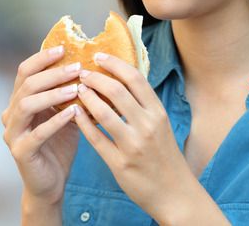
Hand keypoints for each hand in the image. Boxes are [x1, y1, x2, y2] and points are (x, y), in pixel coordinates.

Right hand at [1, 46, 82, 208]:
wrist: (51, 183)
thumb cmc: (59, 145)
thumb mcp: (65, 113)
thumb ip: (70, 93)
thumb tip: (91, 66)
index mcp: (20, 101)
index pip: (25, 72)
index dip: (42, 58)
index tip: (64, 48)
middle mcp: (10, 114)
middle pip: (26, 84)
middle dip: (52, 73)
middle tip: (77, 67)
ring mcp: (12, 134)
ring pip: (26, 105)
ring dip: (52, 94)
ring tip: (76, 88)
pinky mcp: (20, 152)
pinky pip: (36, 134)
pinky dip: (55, 121)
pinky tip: (74, 112)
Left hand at [73, 52, 196, 221]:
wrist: (174, 193)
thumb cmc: (164, 156)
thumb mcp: (161, 125)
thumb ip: (143, 105)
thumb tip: (122, 79)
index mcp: (158, 113)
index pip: (135, 78)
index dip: (115, 64)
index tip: (99, 56)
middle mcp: (147, 126)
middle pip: (117, 91)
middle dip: (96, 78)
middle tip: (82, 73)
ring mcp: (133, 145)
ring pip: (103, 113)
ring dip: (86, 97)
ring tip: (77, 90)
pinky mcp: (120, 163)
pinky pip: (96, 138)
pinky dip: (82, 123)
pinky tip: (74, 113)